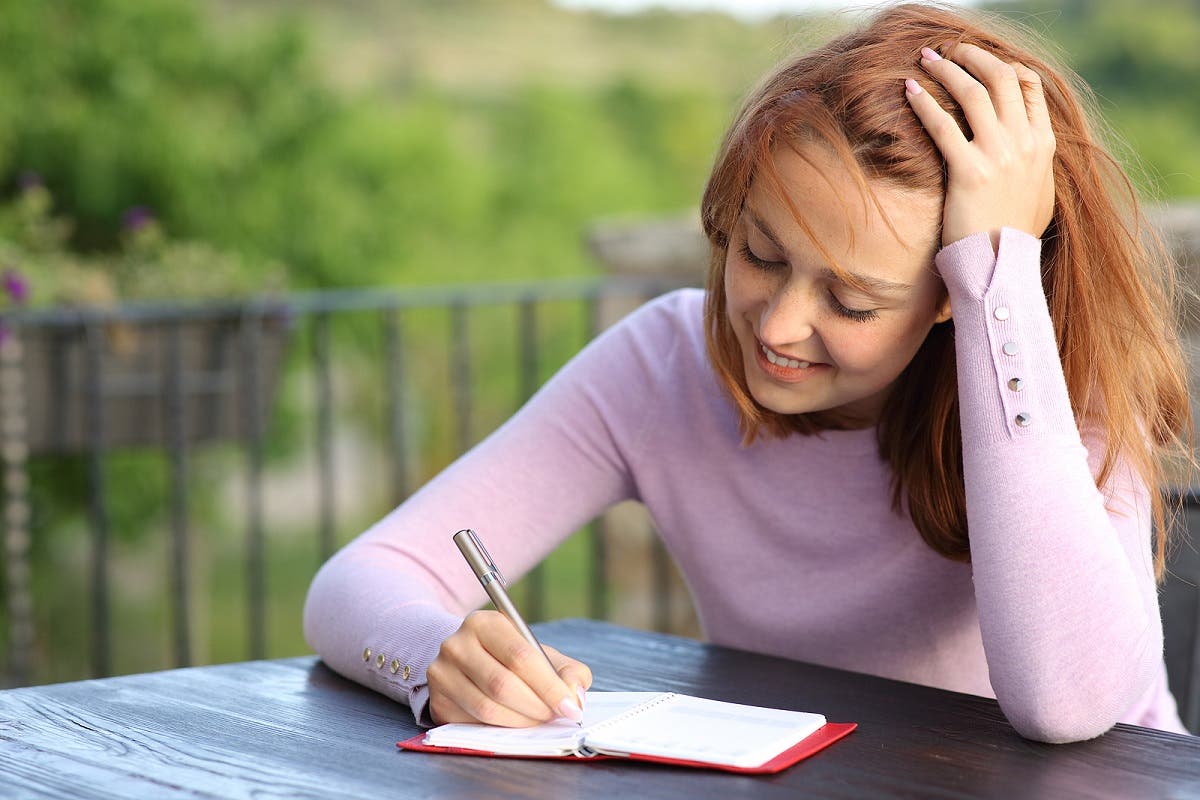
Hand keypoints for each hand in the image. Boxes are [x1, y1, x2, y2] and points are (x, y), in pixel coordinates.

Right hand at [426, 610, 592, 726]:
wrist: (468, 659)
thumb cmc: (510, 657)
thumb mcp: (540, 653)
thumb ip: (567, 671)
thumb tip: (574, 697)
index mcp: (484, 623)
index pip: (520, 656)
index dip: (549, 686)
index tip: (569, 707)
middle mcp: (457, 644)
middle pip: (502, 684)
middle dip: (536, 706)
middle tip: (556, 716)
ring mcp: (442, 673)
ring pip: (487, 708)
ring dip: (521, 721)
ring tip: (539, 720)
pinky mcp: (438, 701)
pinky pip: (474, 723)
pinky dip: (501, 729)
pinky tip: (516, 723)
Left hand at [905, 43, 1055, 249]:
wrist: (1002, 265)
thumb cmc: (1013, 234)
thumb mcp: (1038, 193)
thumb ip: (1034, 165)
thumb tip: (1026, 152)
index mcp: (1043, 144)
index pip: (1030, 86)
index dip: (1005, 64)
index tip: (980, 61)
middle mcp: (1025, 143)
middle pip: (1001, 78)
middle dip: (973, 56)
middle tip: (949, 50)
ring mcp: (1000, 155)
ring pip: (973, 93)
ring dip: (947, 69)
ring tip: (926, 59)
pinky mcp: (970, 171)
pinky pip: (943, 125)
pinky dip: (924, 102)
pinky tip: (909, 89)